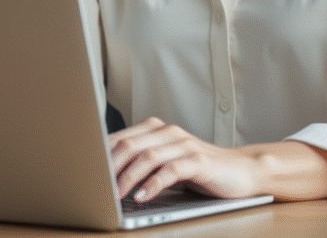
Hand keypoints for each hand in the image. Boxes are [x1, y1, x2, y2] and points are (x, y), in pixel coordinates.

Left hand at [108, 117, 263, 201]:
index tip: (85, 174)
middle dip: (109, 168)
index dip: (100, 156)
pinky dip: (153, 184)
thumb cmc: (199, 168)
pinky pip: (170, 171)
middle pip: (129, 146)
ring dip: (127, 178)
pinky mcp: (199, 161)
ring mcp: (184, 145)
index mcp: (156, 129)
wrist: (241, 170)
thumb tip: (106, 177)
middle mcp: (168, 132)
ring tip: (115, 196)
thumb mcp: (166, 162)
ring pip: (147, 157)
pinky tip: (143, 197)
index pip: (119, 138)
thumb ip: (142, 162)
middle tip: (95, 188)